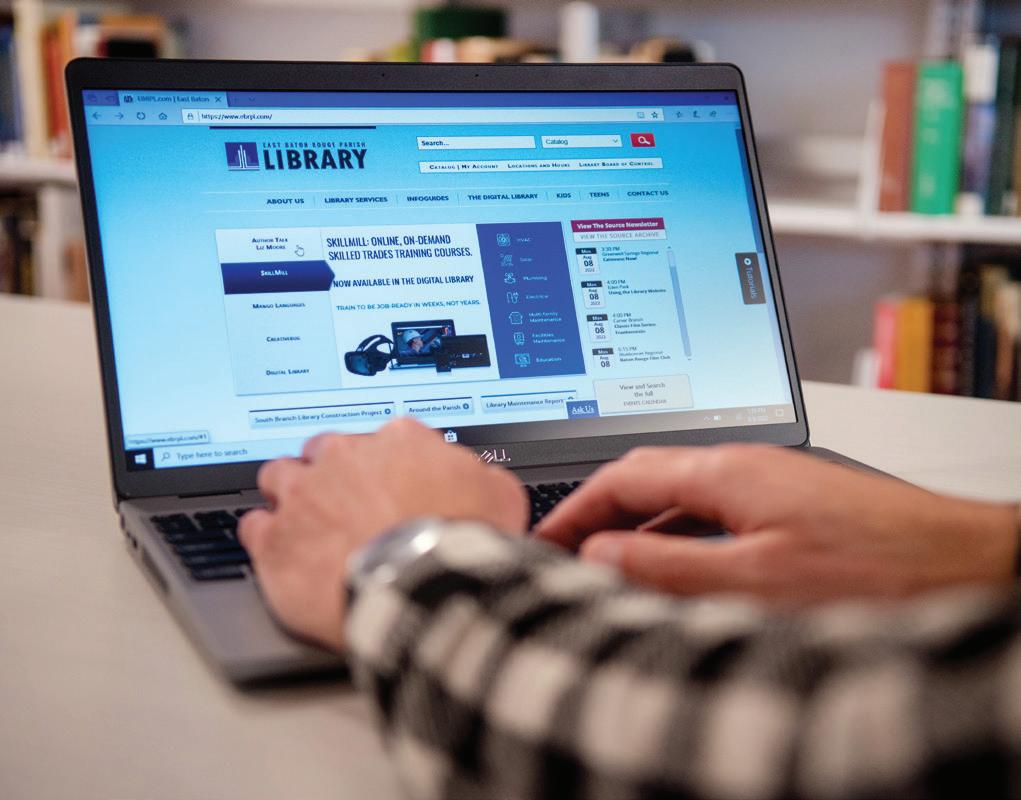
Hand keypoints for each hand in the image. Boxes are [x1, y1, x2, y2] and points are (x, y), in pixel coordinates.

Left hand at [238, 418, 527, 649]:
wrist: (426, 589)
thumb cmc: (464, 543)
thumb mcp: (501, 494)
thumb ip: (476, 473)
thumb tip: (473, 476)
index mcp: (399, 440)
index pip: (381, 439)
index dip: (384, 465)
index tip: (389, 485)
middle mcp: (344, 457)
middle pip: (324, 451)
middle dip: (331, 473)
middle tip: (347, 505)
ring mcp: (304, 496)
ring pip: (280, 477)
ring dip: (290, 495)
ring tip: (305, 523)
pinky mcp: (275, 540)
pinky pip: (254, 525)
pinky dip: (265, 537)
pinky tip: (280, 553)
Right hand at [536, 444, 1018, 604]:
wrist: (965, 563)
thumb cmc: (876, 570)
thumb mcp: (755, 581)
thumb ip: (670, 566)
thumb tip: (603, 553)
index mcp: (725, 470)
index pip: (623, 475)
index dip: (575, 507)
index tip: (543, 536)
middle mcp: (743, 465)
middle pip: (647, 478)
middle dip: (599, 513)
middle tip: (564, 552)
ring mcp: (767, 483)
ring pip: (680, 498)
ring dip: (638, 529)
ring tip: (606, 567)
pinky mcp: (789, 506)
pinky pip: (712, 514)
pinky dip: (678, 539)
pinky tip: (673, 570)